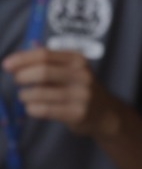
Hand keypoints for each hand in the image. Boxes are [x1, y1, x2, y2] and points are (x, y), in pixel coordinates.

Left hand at [2, 47, 122, 137]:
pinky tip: (33, 107)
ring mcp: (81, 95)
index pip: (44, 54)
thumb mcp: (69, 69)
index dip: (22, 59)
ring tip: (26, 96)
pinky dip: (32, 109)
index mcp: (78, 59)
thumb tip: (13, 62)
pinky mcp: (77, 113)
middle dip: (22, 76)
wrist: (105, 112)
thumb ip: (45, 62)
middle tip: (17, 81)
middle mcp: (82, 75)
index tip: (6, 65)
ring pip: (40, 93)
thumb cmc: (78, 88)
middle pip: (43, 72)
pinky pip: (44, 110)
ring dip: (25, 95)